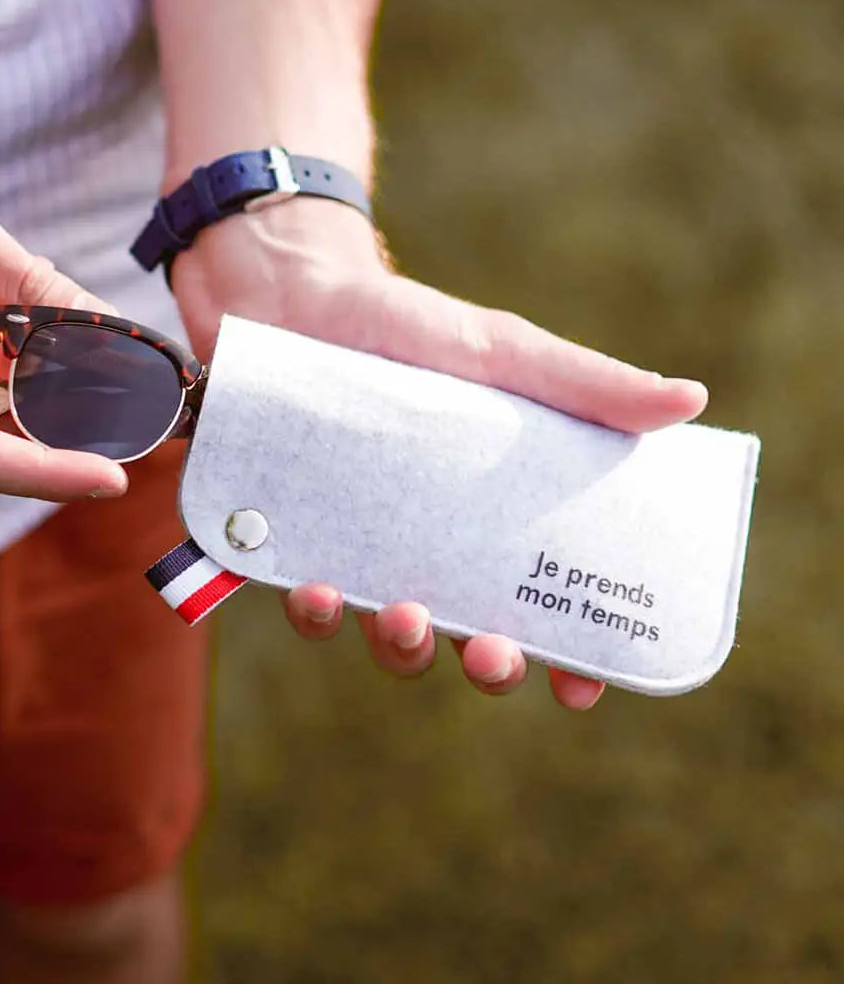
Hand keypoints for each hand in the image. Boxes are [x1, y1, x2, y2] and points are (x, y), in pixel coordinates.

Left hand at [171, 197, 708, 708]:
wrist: (294, 298)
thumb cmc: (405, 327)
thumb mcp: (498, 352)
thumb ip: (583, 383)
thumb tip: (689, 399)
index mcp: (494, 514)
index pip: (543, 601)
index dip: (569, 655)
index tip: (580, 686)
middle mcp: (433, 544)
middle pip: (471, 639)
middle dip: (490, 665)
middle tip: (494, 655)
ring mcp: (365, 549)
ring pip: (392, 636)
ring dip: (405, 647)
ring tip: (407, 617)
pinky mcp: (298, 541)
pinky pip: (309, 602)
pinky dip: (317, 610)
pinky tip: (319, 591)